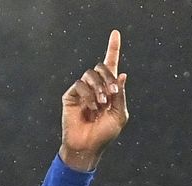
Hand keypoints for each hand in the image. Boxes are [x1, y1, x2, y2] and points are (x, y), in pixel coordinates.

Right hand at [59, 30, 129, 171]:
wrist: (87, 146)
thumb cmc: (105, 134)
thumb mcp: (120, 114)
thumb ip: (120, 94)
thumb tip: (122, 74)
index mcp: (109, 89)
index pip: (111, 64)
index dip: (113, 48)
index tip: (115, 33)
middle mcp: (95, 86)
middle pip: (101, 66)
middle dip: (108, 77)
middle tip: (112, 93)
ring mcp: (82, 90)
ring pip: (90, 74)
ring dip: (99, 88)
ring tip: (101, 105)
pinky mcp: (70, 95)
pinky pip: (80, 85)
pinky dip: (88, 96)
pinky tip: (91, 109)